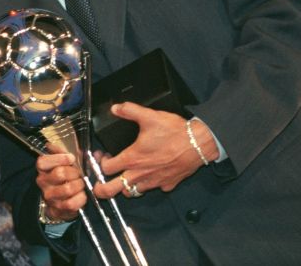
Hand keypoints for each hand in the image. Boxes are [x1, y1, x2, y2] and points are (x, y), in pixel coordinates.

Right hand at [36, 153, 85, 221]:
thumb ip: (69, 154)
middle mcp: (43, 182)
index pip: (43, 161)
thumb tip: (84, 151)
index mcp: (42, 168)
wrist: (59, 201)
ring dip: (79, 186)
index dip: (59, 158)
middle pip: (60, 173)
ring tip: (81, 184)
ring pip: (67, 189)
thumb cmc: (63, 178)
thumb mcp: (63, 162)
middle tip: (79, 174)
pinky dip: (81, 198)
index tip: (71, 158)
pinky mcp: (57, 208)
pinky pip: (71, 203)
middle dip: (75, 173)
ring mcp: (49, 196)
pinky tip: (81, 195)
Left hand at [94, 103, 218, 198]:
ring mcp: (154, 181)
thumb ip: (129, 111)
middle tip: (100, 183)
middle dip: (102, 189)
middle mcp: (140, 174)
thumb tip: (116, 108)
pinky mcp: (167, 184)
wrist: (200, 144)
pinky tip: (150, 173)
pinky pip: (153, 189)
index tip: (103, 156)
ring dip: (125, 187)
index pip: (106, 169)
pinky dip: (148, 184)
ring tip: (125, 176)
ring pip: (132, 192)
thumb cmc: (176, 132)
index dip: (100, 163)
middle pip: (112, 190)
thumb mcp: (149, 116)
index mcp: (132, 158)